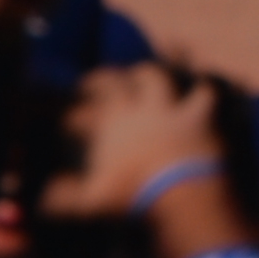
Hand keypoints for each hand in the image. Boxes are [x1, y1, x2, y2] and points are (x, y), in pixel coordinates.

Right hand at [70, 59, 226, 211]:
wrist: (182, 193)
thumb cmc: (131, 194)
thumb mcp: (91, 201)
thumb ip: (65, 197)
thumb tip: (45, 200)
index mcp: (115, 120)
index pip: (95, 97)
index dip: (88, 93)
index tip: (79, 98)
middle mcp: (144, 107)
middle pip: (131, 79)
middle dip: (123, 76)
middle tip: (118, 79)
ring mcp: (175, 110)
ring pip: (168, 77)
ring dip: (168, 67)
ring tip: (168, 56)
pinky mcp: (204, 121)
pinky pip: (209, 93)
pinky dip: (209, 86)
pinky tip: (213, 80)